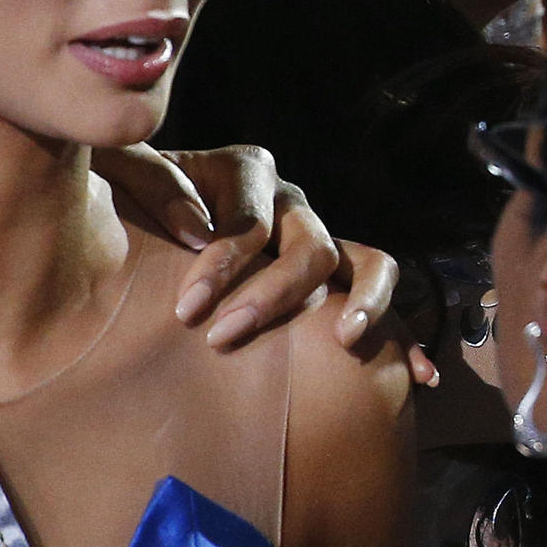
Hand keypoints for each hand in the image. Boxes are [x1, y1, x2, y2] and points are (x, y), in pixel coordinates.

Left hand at [96, 143, 436, 381]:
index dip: (223, 262)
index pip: (249, 217)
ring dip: (359, 301)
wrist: (138, 219)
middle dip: (271, 295)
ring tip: (344, 340)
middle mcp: (290, 202)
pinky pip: (382, 299)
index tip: (187, 310)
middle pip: (307, 243)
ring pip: (366, 260)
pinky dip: (405, 334)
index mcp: (244, 172)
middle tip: (226, 337)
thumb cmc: (129, 198)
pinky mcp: (334, 278)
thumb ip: (148, 180)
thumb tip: (195, 228)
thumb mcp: (126, 172)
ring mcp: (318, 237)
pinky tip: (420, 374)